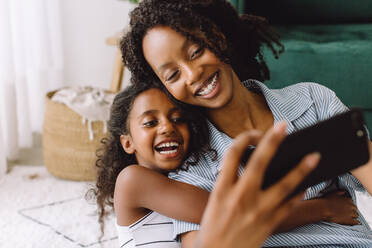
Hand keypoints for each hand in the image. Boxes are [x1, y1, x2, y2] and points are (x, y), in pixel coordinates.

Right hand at [194, 122, 319, 247]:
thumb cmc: (213, 228)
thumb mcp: (215, 201)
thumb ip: (230, 182)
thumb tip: (251, 165)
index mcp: (222, 189)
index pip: (232, 154)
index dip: (244, 139)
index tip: (254, 134)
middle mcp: (240, 197)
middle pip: (259, 162)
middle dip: (273, 141)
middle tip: (283, 126)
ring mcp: (258, 210)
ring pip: (284, 184)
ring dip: (301, 168)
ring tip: (313, 155)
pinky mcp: (270, 223)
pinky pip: (290, 205)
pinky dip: (300, 193)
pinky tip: (306, 184)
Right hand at [321, 190, 359, 224]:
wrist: (324, 209)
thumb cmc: (327, 201)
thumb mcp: (333, 193)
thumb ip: (340, 192)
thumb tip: (344, 192)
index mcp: (348, 200)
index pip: (352, 203)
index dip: (349, 205)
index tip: (346, 206)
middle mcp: (351, 206)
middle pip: (355, 209)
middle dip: (352, 210)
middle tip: (347, 212)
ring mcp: (350, 214)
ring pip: (356, 215)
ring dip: (353, 216)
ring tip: (350, 217)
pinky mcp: (349, 220)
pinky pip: (356, 222)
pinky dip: (356, 222)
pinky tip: (355, 222)